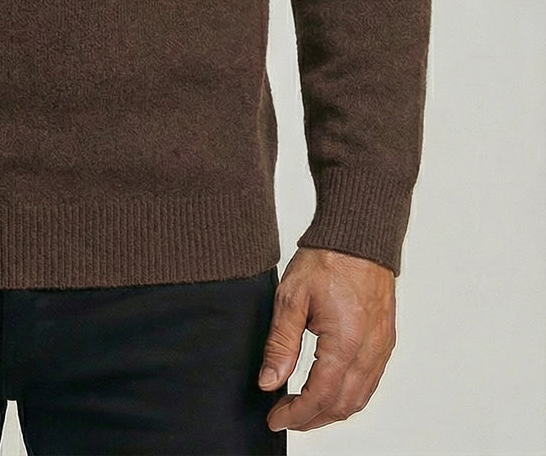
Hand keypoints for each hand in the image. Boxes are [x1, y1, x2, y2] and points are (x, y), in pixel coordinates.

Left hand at [258, 246, 395, 433]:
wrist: (359, 235)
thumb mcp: (291, 297)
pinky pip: (370, 382)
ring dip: (331, 411)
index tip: (275, 419)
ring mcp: (381, 347)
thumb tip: (269, 382)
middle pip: (343, 405)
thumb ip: (280, 344)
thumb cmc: (328, 258)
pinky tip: (330, 391)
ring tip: (303, 409)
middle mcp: (369, 350)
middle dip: (312, 418)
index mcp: (345, 342)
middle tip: (285, 416)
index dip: (296, 414)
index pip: (321, 396)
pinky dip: (349, 396)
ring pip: (360, 398)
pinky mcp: (385, 340)